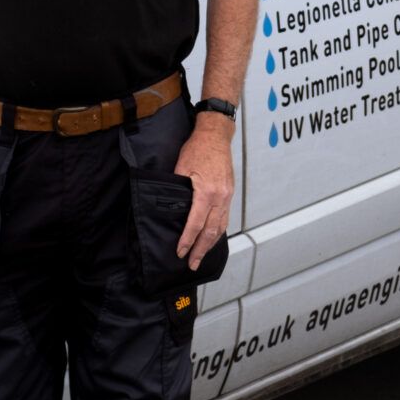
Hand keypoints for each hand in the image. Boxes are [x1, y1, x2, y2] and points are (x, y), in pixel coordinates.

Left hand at [173, 113, 234, 269]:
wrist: (216, 135)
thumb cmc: (197, 148)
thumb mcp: (181, 167)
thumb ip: (177, 190)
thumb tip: (170, 209)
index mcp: (207, 191)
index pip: (195, 223)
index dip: (187, 240)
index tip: (180, 252)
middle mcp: (220, 197)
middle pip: (211, 230)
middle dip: (201, 249)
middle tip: (192, 264)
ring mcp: (227, 196)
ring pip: (221, 226)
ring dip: (211, 243)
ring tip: (202, 256)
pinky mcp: (229, 193)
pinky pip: (225, 217)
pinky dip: (218, 231)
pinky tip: (212, 238)